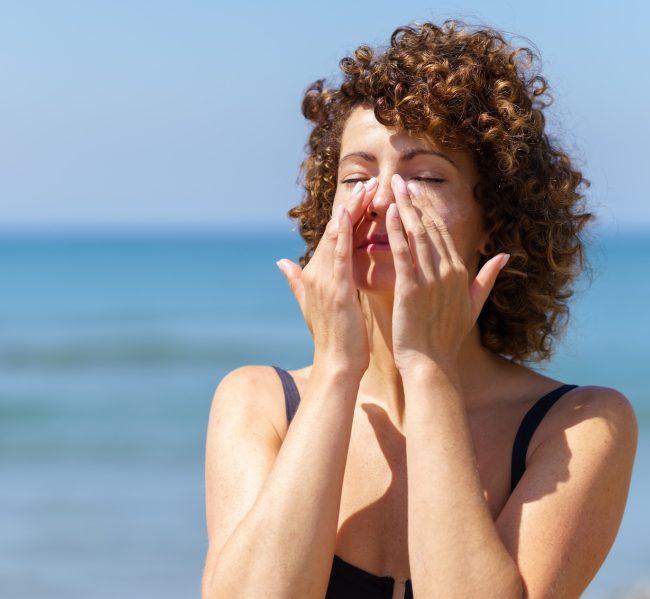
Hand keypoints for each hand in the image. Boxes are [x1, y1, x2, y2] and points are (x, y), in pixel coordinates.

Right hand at [277, 178, 378, 375]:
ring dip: (352, 211)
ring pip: (338, 237)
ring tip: (367, 188)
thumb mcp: (312, 306)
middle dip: (353, 205)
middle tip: (369, 181)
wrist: (337, 366)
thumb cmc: (334, 340)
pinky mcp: (336, 291)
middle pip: (336, 231)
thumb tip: (280, 263)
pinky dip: (344, 233)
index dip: (349, 213)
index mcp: (317, 275)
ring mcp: (325, 281)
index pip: (334, 237)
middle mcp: (317, 274)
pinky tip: (350, 214)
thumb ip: (296, 281)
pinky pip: (340, 256)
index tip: (363, 193)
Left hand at [384, 173, 508, 375]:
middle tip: (400, 180)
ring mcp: (429, 280)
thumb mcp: (474, 306)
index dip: (428, 210)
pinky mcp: (411, 289)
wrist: (432, 364)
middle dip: (414, 201)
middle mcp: (447, 272)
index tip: (415, 193)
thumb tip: (506, 256)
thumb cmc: (447, 339)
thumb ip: (487, 278)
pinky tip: (387, 215)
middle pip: (429, 227)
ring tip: (391, 188)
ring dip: (403, 208)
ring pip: (416, 235)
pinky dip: (395, 233)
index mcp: (459, 273)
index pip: (443, 232)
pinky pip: (402, 254)